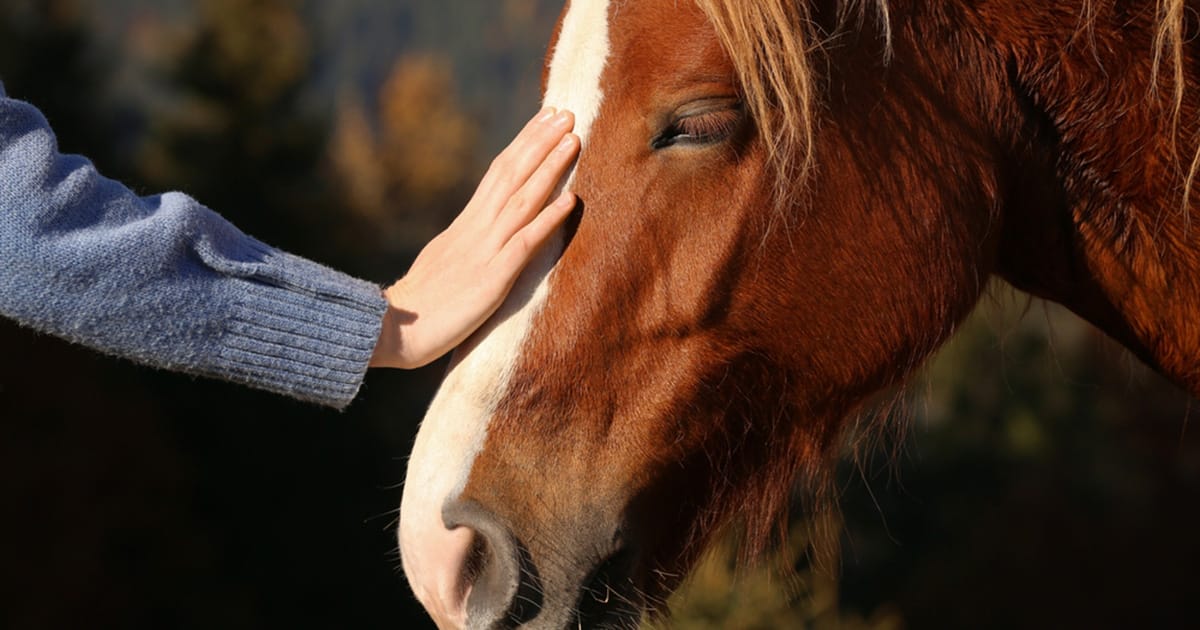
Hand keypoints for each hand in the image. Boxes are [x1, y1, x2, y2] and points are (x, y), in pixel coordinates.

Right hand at [369, 108, 579, 368]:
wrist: (388, 330)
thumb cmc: (415, 308)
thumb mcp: (442, 262)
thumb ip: (464, 244)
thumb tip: (479, 232)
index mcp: (464, 225)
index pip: (498, 173)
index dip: (523, 144)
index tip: (545, 119)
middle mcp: (475, 229)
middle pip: (510, 174)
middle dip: (539, 141)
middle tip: (565, 112)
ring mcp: (484, 251)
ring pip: (521, 199)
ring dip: (549, 168)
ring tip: (573, 140)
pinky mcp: (491, 278)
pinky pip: (525, 243)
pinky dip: (548, 218)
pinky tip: (570, 200)